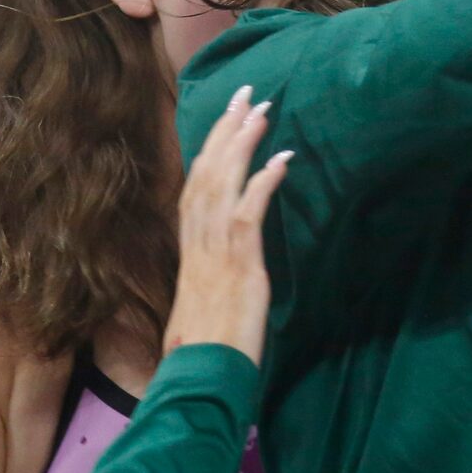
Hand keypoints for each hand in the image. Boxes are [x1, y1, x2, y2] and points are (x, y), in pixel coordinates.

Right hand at [160, 85, 289, 363]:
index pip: (194, 189)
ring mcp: (216, 253)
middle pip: (206, 174)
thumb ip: (210, 285)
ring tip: (262, 109)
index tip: (222, 122)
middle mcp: (198, 245)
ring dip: (243, 143)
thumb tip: (217, 278)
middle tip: (246, 94)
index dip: (207, 152)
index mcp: (190, 253)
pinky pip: (249, 213)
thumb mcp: (202, 310)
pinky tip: (281, 157)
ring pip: (223, 184)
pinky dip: (263, 182)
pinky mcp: (240, 266)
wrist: (200, 378)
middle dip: (225, 131)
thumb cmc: (202, 355)